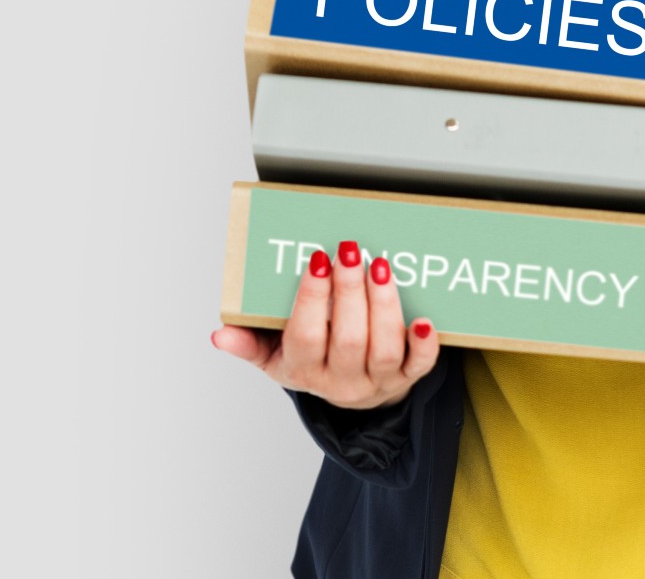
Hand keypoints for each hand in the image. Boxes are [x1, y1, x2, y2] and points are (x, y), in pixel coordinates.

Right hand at [212, 240, 439, 409]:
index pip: (306, 337)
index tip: (315, 261)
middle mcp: (340, 381)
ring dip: (384, 305)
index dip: (311, 300)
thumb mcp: (273, 357)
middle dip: (350, 292)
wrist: (350, 394)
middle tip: (350, 251)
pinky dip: (424, 345)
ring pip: (383, 348)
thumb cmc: (310, 362)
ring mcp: (375, 382)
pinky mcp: (405, 379)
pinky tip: (425, 320)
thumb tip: (219, 335)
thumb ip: (248, 343)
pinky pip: (419, 367)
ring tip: (381, 266)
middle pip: (347, 339)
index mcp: (303, 370)